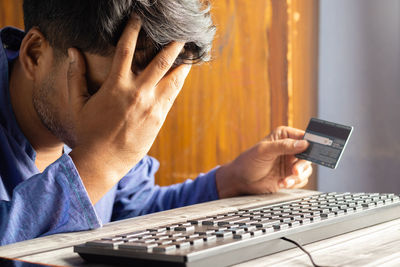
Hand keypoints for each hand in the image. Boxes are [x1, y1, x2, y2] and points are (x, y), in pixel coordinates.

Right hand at [67, 15, 190, 202]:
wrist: (104, 160)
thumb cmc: (88, 131)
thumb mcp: (78, 103)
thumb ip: (76, 76)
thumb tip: (73, 51)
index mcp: (116, 85)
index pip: (126, 49)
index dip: (133, 30)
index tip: (139, 19)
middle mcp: (137, 92)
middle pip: (160, 61)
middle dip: (172, 45)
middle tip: (180, 33)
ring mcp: (151, 106)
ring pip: (173, 78)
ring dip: (182, 63)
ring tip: (190, 52)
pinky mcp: (159, 118)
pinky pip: (172, 95)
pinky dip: (179, 82)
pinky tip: (182, 74)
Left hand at [215, 126, 312, 197]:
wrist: (241, 181)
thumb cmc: (248, 161)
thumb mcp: (264, 151)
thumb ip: (284, 146)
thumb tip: (303, 143)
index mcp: (284, 136)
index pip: (304, 137)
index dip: (311, 143)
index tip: (312, 152)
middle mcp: (290, 148)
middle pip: (308, 155)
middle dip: (302, 165)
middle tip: (294, 171)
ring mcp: (290, 163)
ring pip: (306, 169)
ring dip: (297, 177)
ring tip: (284, 180)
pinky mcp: (290, 175)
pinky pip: (301, 180)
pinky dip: (293, 183)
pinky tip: (281, 183)